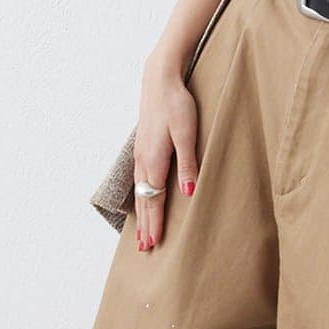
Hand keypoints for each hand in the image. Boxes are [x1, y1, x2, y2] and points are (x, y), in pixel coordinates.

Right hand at [132, 63, 199, 250]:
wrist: (159, 79)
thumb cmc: (177, 104)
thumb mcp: (187, 134)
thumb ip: (188, 164)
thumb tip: (188, 194)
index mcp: (154, 161)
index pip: (154, 200)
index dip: (154, 223)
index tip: (153, 243)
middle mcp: (143, 160)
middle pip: (144, 200)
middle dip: (145, 224)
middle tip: (145, 248)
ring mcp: (140, 153)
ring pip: (140, 191)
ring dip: (141, 213)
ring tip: (141, 231)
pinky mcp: (142, 146)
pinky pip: (139, 179)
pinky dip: (140, 196)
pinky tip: (142, 198)